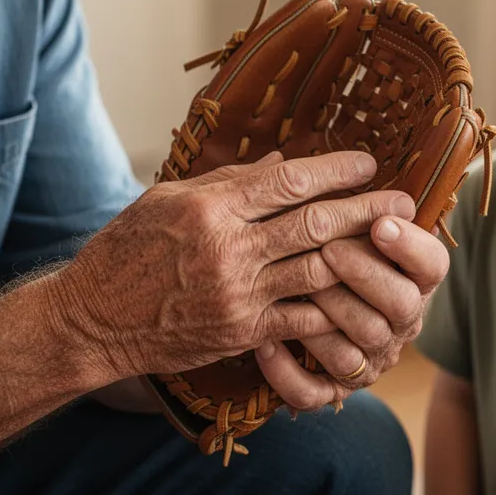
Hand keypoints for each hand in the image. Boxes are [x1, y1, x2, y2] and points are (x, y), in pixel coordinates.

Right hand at [51, 151, 415, 380]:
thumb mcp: (167, 199)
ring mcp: (238, 294)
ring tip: (393, 243)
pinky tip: (360, 292)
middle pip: (315, 224)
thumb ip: (228, 180)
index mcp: (210, 207)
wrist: (92, 320)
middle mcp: (228, 249)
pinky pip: (302, 317)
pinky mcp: (241, 331)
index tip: (367, 163)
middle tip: (403, 201)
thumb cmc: (126, 250)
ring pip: (318, 270)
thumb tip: (281, 162)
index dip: (335, 169)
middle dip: (367, 210)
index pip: (288, 181)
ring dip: (362, 256)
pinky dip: (334, 303)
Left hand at [253, 212, 448, 410]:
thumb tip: (281, 163)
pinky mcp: (333, 390)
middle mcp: (397, 321)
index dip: (412, 245)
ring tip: (297, 292)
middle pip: (401, 304)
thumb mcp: (323, 226)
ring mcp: (367, 359)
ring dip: (329, 316)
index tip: (382, 222)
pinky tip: (264, 345)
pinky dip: (289, 372)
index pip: (433, 264)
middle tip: (330, 250)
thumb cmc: (316, 258)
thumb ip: (317, 201)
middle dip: (366, 274)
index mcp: (408, 277)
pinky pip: (317, 392)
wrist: (292, 324)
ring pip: (361, 347)